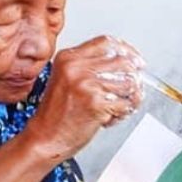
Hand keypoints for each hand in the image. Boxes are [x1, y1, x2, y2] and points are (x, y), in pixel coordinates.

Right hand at [24, 36, 143, 161]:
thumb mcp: (67, 80)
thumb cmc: (56, 115)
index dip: (127, 50)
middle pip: (122, 61)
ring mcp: (86, 84)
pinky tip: (111, 118)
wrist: (45, 138)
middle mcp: (76, 67)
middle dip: (134, 78)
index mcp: (68, 58)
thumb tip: (125, 63)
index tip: (136, 61)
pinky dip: (123, 113)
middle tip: (133, 90)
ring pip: (128, 82)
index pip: (107, 43)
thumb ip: (90, 68)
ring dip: (131, 98)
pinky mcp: (96, 102)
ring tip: (119, 108)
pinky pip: (124, 103)